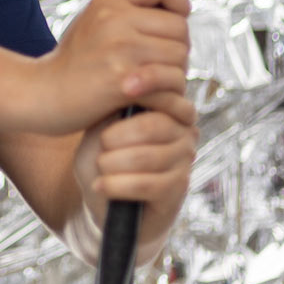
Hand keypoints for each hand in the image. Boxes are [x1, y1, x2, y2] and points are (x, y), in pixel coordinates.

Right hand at [26, 0, 190, 134]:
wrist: (41, 95)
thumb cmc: (73, 63)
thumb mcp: (94, 21)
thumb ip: (126, 6)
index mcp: (108, 1)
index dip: (178, 2)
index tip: (174, 21)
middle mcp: (114, 18)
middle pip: (180, 27)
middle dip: (177, 48)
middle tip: (158, 66)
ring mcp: (119, 48)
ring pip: (180, 56)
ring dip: (174, 74)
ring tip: (152, 84)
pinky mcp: (123, 79)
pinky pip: (172, 81)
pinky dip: (169, 95)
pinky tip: (151, 99)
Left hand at [73, 88, 197, 255]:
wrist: (102, 200)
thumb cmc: (100, 158)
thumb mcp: (98, 129)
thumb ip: (114, 109)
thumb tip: (126, 86)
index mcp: (167, 107)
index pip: (169, 88)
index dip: (150, 82)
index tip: (125, 86)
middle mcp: (183, 130)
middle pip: (155, 125)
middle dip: (117, 137)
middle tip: (101, 146)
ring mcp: (184, 160)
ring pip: (148, 157)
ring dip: (113, 164)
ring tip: (99, 169)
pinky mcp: (178, 189)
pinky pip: (148, 184)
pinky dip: (118, 185)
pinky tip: (101, 186)